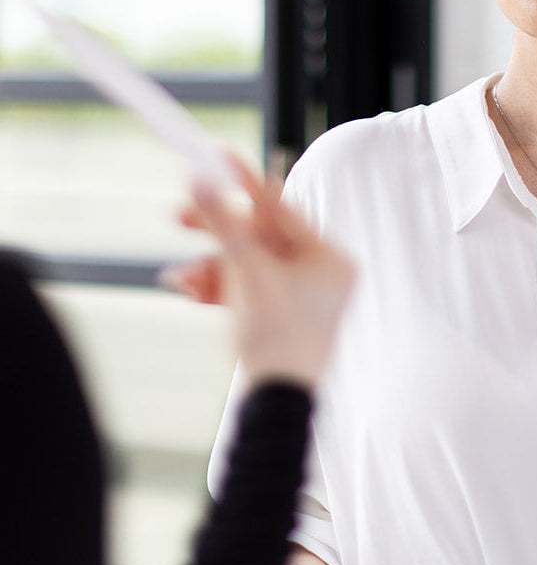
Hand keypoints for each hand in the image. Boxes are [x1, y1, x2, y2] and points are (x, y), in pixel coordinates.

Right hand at [167, 156, 355, 388]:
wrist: (274, 408)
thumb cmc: (276, 341)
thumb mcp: (247, 275)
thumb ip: (224, 225)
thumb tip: (201, 182)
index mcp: (330, 257)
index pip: (281, 209)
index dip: (244, 182)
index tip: (216, 155)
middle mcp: (322, 272)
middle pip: (261, 235)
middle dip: (217, 232)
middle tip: (178, 214)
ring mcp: (302, 294)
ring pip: (248, 262)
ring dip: (211, 265)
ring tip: (181, 275)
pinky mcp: (280, 313)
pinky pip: (247, 286)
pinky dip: (219, 286)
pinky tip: (190, 287)